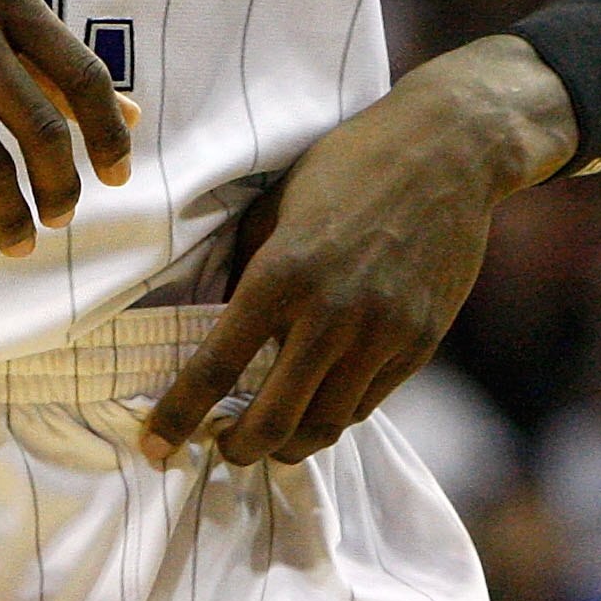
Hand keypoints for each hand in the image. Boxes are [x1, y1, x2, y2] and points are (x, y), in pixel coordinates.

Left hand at [140, 35, 574, 467]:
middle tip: (220, 447)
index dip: (178, 416)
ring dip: (287, 445)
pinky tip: (316, 406)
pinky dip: (333, 416)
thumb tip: (215, 326)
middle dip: (237, 449)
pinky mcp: (420, 344)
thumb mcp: (277, 205)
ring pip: (324, 426)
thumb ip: (247, 270)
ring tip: (266, 438)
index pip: (216, 366)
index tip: (154, 446)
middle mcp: (332, 314)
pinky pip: (366, 405)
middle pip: (273, 421)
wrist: (447, 152)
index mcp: (282, 273)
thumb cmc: (348, 165)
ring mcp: (382, 334)